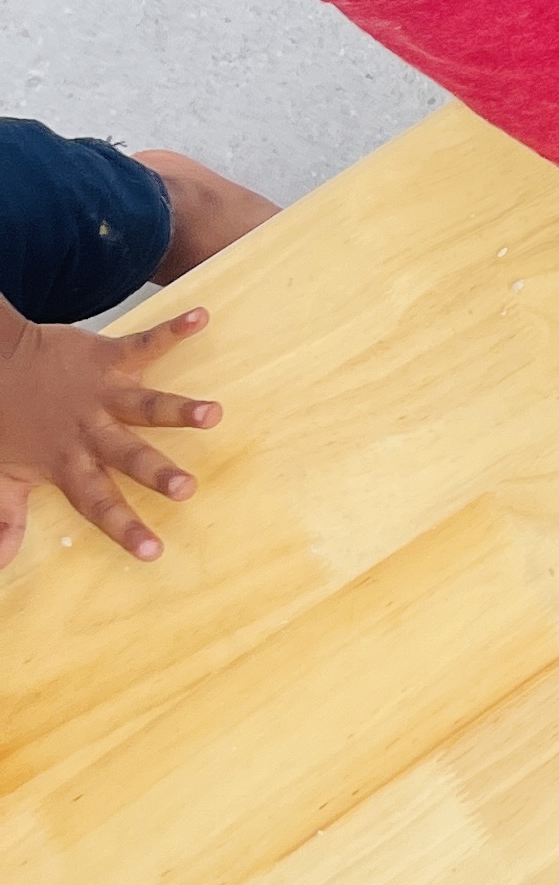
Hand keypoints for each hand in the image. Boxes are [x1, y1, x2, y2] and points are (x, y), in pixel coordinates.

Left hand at [0, 301, 220, 567]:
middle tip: (187, 487)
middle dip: (157, 472)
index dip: (124, 527)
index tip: (153, 551)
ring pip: (144, 405)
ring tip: (212, 414)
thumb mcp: (0, 477)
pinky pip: (143, 343)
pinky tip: (198, 319)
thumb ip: (6, 519)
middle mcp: (89, 431)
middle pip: (128, 455)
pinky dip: (171, 330)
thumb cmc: (3, 422)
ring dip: (178, 409)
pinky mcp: (105, 358)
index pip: (98, 502)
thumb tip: (3, 565)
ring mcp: (100, 393)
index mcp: (67, 463)